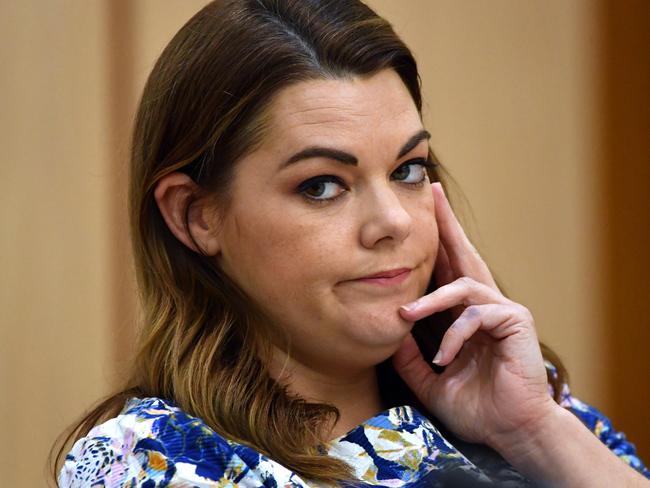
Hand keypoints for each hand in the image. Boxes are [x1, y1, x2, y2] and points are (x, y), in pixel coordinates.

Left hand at [392, 182, 555, 447]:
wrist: (510, 431)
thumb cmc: (476, 406)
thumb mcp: (430, 379)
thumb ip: (410, 357)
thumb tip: (389, 332)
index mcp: (465, 313)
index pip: (447, 269)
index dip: (434, 242)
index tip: (420, 213)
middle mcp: (484, 304)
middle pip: (463, 254)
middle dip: (446, 224)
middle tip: (430, 192)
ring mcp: (502, 310)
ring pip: (464, 284)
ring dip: (431, 299)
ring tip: (407, 316)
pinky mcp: (516, 321)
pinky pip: (476, 315)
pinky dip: (455, 335)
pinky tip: (445, 359)